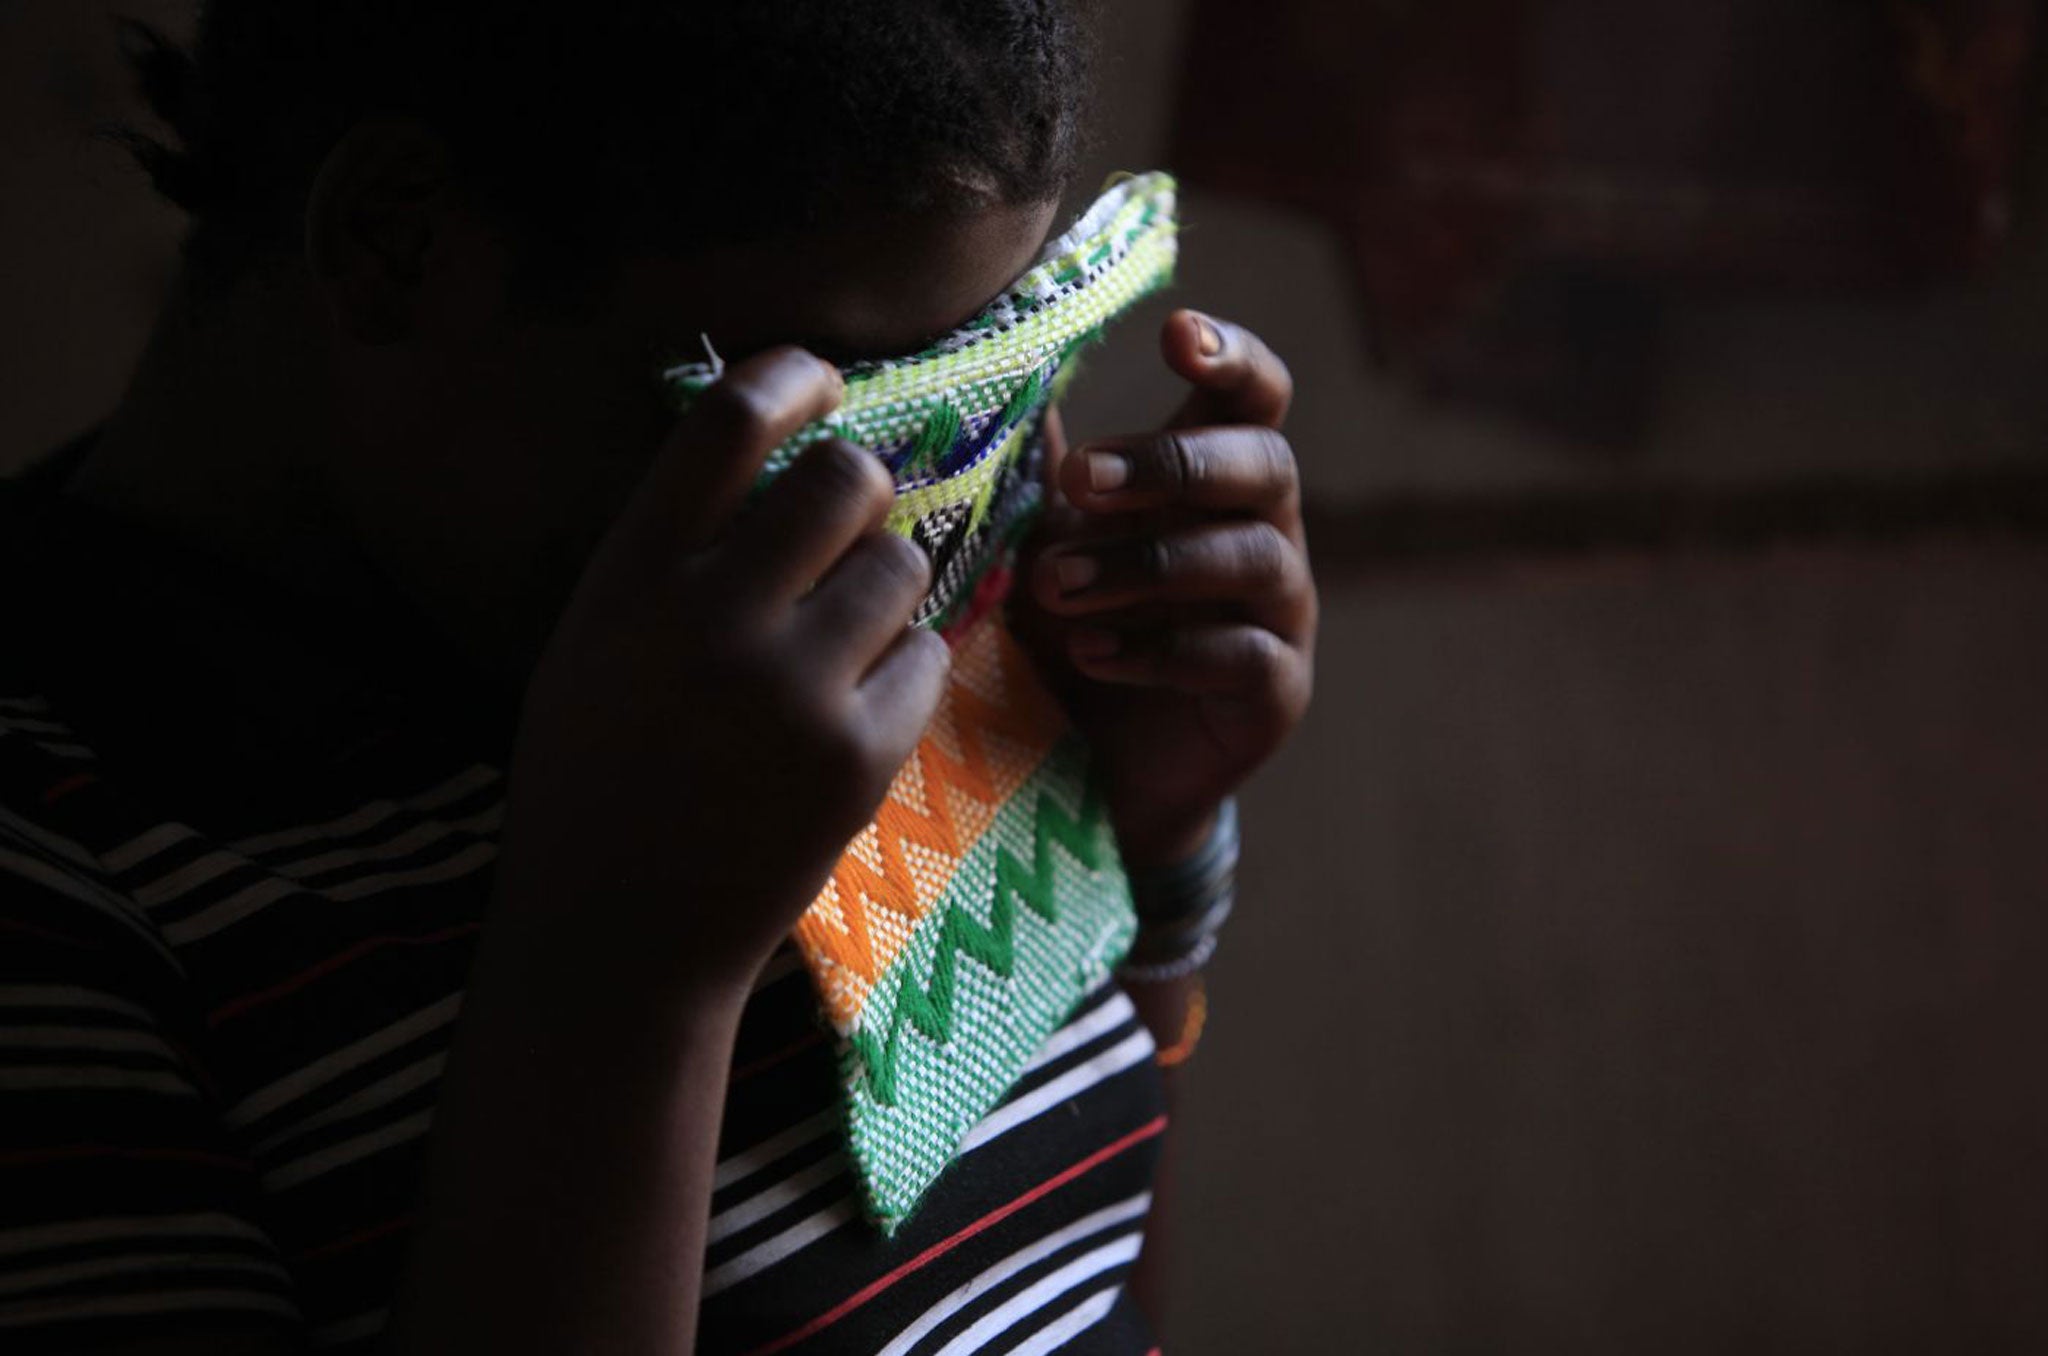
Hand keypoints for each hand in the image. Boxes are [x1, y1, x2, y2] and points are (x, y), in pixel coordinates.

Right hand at [498, 346, 950, 995]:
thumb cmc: (593, 781)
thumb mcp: (592, 643)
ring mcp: (795, 691)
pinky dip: (901, 673)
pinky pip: (927, 657)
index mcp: (632, 579)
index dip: (794, 375)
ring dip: (882, 586)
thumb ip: (670, 549)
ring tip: (836, 643)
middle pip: (847, 477)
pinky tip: (849, 713)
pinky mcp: (861, 757)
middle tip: (842, 532)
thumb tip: (774, 447)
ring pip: (902, 565)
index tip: (824, 381)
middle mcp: (714, 619)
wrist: (619, 938)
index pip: (730, 422)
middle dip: (859, 490)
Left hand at [1015, 310, 1315, 867]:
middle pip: (1266, 462)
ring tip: (1058, 588)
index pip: (1256, 396)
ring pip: (1254, 557)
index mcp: (1217, 481)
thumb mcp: (1049, 542)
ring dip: (1151, 564)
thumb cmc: (1077, 632)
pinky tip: (1093, 655)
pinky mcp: (1276, 693)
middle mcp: (1265, 533)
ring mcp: (1281, 615)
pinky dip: (1165, 653)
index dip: (1233, 356)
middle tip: (1080, 486)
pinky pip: (1245, 656)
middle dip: (1171, 465)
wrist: (1100, 770)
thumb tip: (991, 380)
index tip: (1177, 334)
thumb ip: (1042, 473)